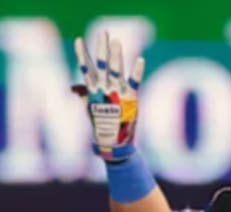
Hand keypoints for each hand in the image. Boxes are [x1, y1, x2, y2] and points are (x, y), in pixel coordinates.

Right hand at [72, 32, 144, 160]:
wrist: (113, 144)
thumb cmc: (102, 125)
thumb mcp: (91, 108)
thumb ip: (84, 94)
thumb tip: (73, 86)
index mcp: (93, 91)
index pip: (86, 68)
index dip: (83, 54)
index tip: (79, 40)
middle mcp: (104, 90)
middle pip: (102, 65)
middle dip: (102, 49)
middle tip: (103, 33)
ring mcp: (117, 94)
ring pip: (115, 71)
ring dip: (116, 56)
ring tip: (117, 41)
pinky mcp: (131, 99)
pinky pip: (135, 82)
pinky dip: (137, 71)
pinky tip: (141, 59)